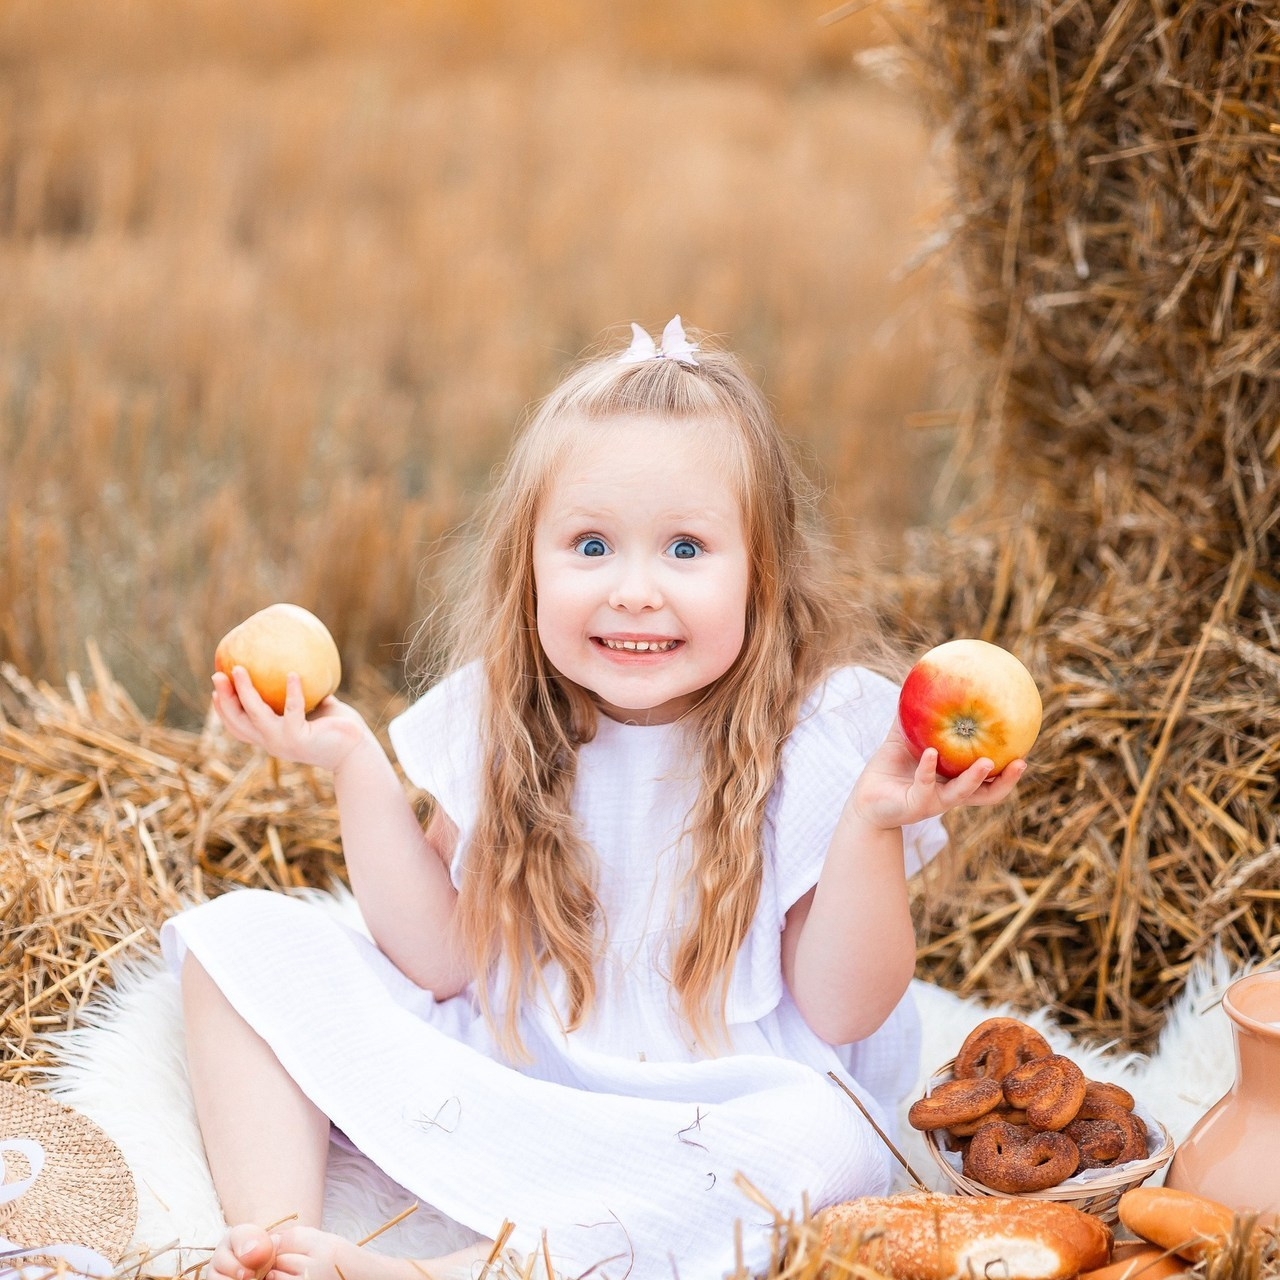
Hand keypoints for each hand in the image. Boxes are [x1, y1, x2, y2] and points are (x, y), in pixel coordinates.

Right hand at [211, 666, 369, 772]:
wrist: (356, 751)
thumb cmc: (337, 728)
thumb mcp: (313, 708)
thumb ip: (299, 694)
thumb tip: (293, 664)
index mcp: (271, 737)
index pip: (238, 727)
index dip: (223, 710)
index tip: (215, 689)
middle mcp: (272, 742)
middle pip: (238, 722)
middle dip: (223, 699)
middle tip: (217, 675)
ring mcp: (283, 742)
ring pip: (256, 715)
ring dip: (245, 691)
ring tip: (239, 669)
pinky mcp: (299, 739)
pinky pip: (292, 710)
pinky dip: (291, 691)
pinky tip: (292, 674)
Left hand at [851, 719, 1026, 830]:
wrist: (865, 798)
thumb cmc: (889, 767)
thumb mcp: (903, 737)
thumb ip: (913, 713)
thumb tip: (918, 677)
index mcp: (954, 779)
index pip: (990, 778)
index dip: (1008, 769)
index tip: (1025, 748)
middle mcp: (950, 793)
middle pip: (987, 793)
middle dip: (1006, 781)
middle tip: (1021, 761)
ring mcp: (935, 802)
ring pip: (962, 794)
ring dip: (975, 779)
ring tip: (986, 762)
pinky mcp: (915, 806)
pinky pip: (926, 785)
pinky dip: (928, 769)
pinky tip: (930, 752)